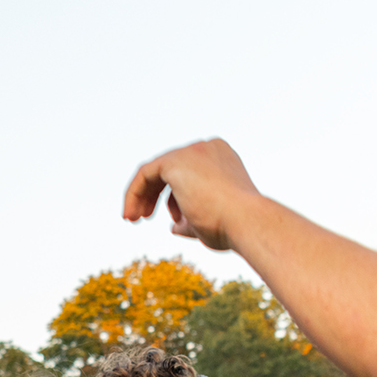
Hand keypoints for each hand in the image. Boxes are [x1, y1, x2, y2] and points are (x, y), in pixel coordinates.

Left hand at [122, 138, 260, 251]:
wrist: (246, 222)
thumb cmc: (233, 227)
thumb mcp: (209, 222)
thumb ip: (190, 219)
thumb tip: (174, 226)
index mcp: (221, 158)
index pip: (189, 173)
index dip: (175, 197)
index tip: (172, 221)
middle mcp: (207, 149)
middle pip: (171, 169)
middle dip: (154, 194)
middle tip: (142, 217)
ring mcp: (192, 151)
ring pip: (155, 170)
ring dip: (141, 195)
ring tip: (134, 218)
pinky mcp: (175, 161)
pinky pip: (145, 173)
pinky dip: (134, 193)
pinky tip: (130, 214)